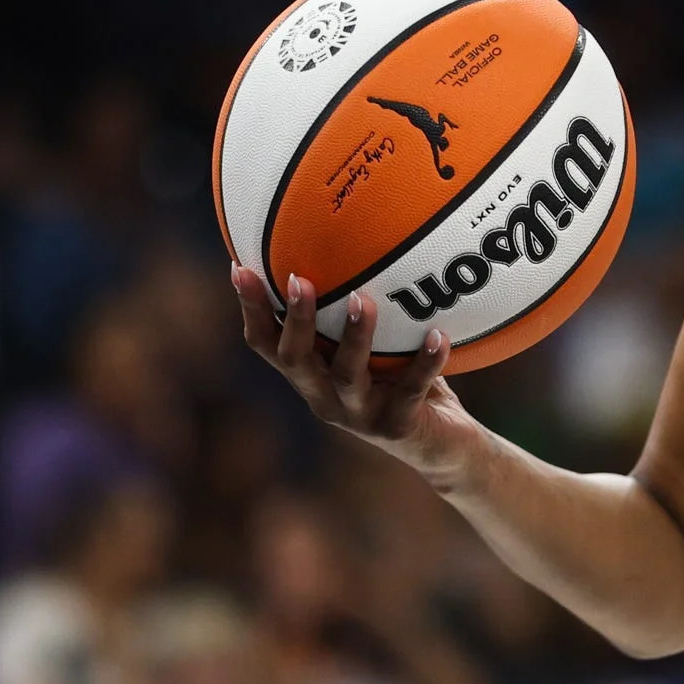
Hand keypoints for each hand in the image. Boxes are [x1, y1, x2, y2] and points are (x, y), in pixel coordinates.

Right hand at [233, 266, 487, 488]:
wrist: (443, 444)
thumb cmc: (404, 381)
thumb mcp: (378, 346)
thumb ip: (358, 311)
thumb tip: (360, 239)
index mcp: (311, 376)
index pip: (267, 344)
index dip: (251, 310)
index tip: (239, 267)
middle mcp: (324, 397)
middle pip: (296, 360)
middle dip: (295, 319)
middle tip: (298, 279)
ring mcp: (359, 416)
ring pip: (348, 375)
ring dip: (354, 335)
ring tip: (362, 300)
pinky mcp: (396, 428)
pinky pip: (410, 391)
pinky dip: (425, 362)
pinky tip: (438, 335)